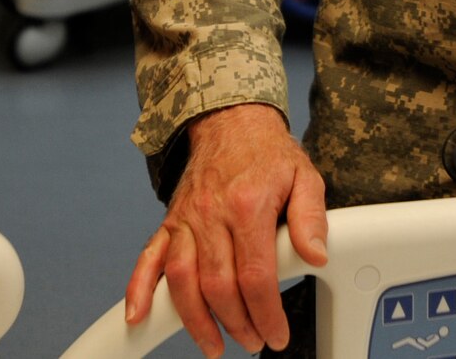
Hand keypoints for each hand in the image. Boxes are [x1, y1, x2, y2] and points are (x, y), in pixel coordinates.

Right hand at [124, 103, 327, 357]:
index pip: (255, 275)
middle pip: (218, 285)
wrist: (230, 120)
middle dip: (236, 324)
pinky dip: (138, 289)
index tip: (275, 334)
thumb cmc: (267, 153)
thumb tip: (317, 255)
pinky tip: (138, 316)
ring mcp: (186, 219)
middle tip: (253, 341)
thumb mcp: (304, 177)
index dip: (265, 313)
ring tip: (213, 344)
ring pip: (182, 280)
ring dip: (195, 320)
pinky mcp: (170, 222)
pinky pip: (149, 258)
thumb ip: (311, 218)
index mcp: (248, 205)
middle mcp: (212, 214)